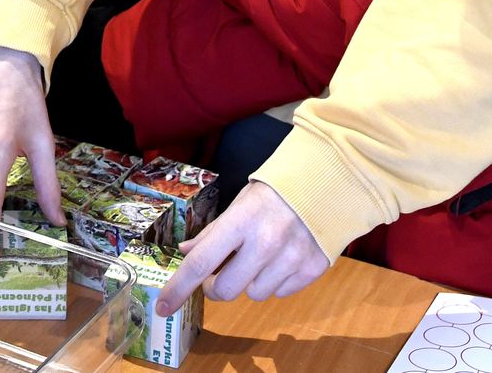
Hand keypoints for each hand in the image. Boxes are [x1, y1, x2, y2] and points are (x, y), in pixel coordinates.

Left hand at [156, 180, 326, 315]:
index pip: (201, 262)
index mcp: (241, 220)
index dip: (178, 288)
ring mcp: (292, 258)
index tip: (164, 306)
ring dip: (250, 282)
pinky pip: (281, 293)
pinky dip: (276, 282)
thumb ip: (214, 232)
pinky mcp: (313, 269)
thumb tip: (187, 253)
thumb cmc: (275, 193)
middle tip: (218, 274)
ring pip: (254, 294)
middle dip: (216, 287)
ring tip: (260, 257)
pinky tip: (282, 259)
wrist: (327, 185)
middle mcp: (266, 242)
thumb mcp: (240, 203)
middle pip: (225, 290)